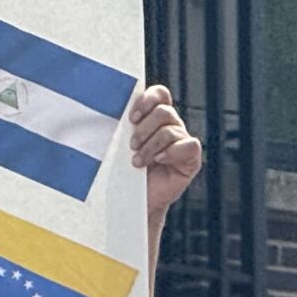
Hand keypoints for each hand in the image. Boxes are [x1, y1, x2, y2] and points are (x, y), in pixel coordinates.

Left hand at [129, 84, 203, 224]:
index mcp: (154, 117)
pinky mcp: (191, 158)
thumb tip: (105, 111)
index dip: (147, 100)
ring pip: (171, 130)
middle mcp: (171, 126)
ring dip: (151, 146)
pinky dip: (171, 152)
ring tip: (138, 162)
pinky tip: (158, 161)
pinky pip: (189, 145)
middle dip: (144, 129)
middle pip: (164, 112)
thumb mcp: (118, 147)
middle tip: (131, 146)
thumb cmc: (124, 172)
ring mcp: (182, 141)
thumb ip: (120, 128)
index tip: (131, 118)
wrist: (134, 201)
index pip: (160, 94)